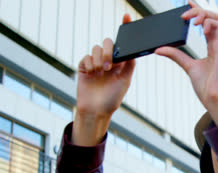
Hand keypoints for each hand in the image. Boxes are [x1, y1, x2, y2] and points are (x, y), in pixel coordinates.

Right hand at [72, 14, 135, 145]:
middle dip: (108, 50)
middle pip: (107, 42)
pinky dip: (90, 64)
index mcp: (120, 62)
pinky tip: (93, 74)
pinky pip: (86, 57)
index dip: (124, 27)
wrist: (97, 110)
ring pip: (96, 48)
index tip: (127, 16)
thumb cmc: (113, 98)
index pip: (122, 43)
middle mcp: (107, 60)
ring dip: (100, 60)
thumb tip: (133, 51)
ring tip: (101, 73)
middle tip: (110, 65)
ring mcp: (95, 63)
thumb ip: (129, 65)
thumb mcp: (126, 81)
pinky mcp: (84, 67)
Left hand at [155, 1, 217, 124]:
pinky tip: (199, 27)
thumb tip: (159, 48)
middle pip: (213, 17)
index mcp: (212, 46)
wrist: (214, 99)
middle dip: (199, 10)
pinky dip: (208, 22)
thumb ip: (175, 55)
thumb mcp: (187, 67)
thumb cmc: (207, 87)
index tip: (187, 3)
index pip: (207, 23)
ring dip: (203, 14)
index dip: (198, 11)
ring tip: (191, 20)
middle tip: (184, 13)